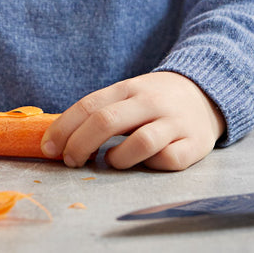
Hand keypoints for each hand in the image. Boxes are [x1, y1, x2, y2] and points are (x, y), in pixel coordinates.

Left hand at [40, 72, 225, 170]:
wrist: (205, 93)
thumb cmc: (152, 101)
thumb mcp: (126, 96)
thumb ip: (98, 112)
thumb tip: (58, 138)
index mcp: (128, 88)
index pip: (88, 105)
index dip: (64, 128)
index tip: (49, 148)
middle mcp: (150, 101)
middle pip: (107, 122)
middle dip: (80, 145)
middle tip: (70, 161)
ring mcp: (174, 122)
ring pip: (140, 142)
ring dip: (117, 158)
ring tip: (111, 161)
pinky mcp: (195, 143)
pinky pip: (170, 160)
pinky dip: (152, 166)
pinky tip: (146, 163)